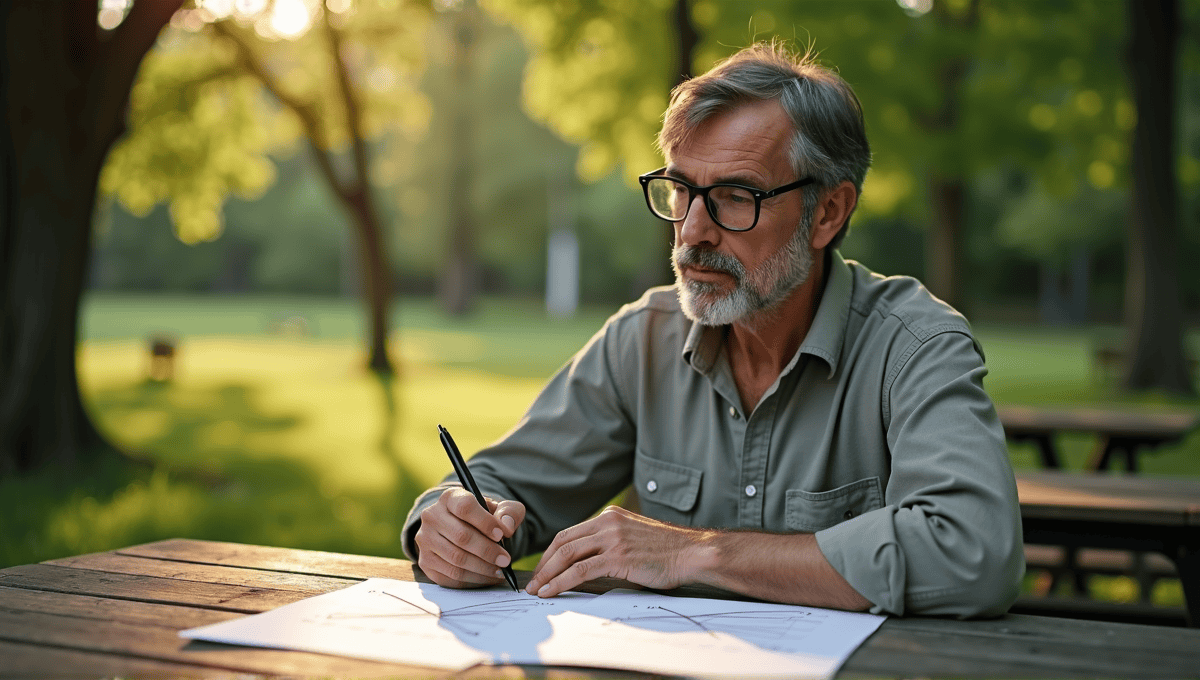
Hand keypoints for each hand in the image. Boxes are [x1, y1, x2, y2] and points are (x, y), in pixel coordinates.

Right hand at [414, 487, 524, 587]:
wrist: (461, 530)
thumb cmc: (483, 518)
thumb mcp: (500, 509)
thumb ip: (509, 512)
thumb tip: (507, 527)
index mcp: (450, 497)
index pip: (465, 507)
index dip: (485, 522)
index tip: (502, 535)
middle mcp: (432, 516)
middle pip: (461, 536)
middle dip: (488, 551)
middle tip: (505, 560)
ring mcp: (425, 540)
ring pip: (456, 558)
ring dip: (482, 568)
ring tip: (499, 570)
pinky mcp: (425, 562)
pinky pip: (451, 575)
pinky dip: (473, 579)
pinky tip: (487, 577)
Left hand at [526, 506, 699, 596]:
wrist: (693, 553)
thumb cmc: (669, 551)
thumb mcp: (635, 537)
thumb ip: (613, 542)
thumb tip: (591, 563)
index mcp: (611, 516)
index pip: (571, 532)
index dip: (552, 552)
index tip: (543, 568)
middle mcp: (608, 523)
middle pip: (563, 541)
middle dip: (544, 563)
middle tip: (534, 581)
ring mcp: (612, 538)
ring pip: (567, 554)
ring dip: (547, 574)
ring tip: (537, 590)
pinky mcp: (617, 556)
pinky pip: (579, 570)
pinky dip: (560, 582)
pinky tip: (551, 592)